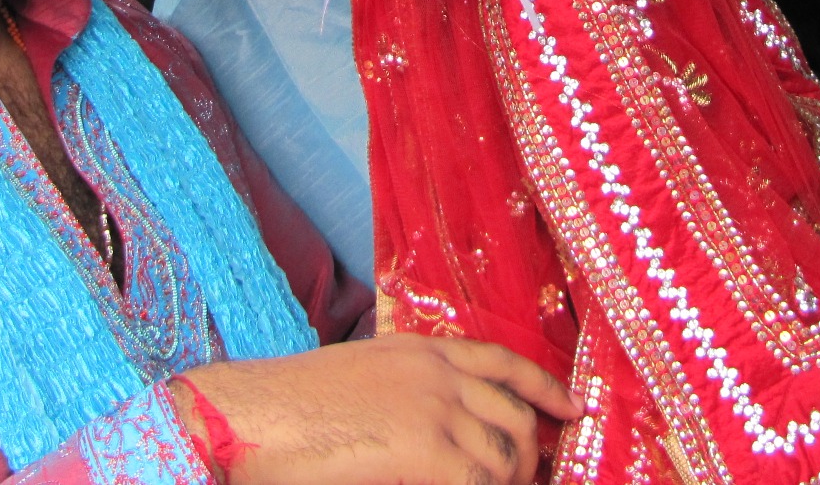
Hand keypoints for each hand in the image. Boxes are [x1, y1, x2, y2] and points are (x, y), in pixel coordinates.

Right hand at [173, 333, 581, 484]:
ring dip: (509, 479)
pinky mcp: (423, 448)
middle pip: (515, 412)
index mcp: (420, 348)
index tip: (569, 410)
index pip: (502, 361)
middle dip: (531, 452)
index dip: (545, 387)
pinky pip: (480, 478)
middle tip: (529, 478)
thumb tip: (442, 425)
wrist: (250, 413)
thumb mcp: (363, 378)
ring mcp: (433, 407)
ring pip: (506, 452)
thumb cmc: (290, 406)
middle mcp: (437, 371)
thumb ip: (410, 392)